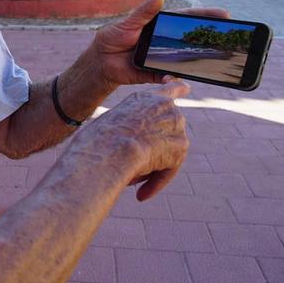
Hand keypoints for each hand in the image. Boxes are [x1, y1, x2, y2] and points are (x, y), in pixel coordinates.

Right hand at [75, 78, 190, 200]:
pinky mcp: (180, 146)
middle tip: (132, 166)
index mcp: (144, 97)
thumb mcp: (109, 125)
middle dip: (154, 149)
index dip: (178, 89)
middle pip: (168, 130)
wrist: (109, 147)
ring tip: (129, 178)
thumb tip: (135, 152)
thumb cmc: (97, 139)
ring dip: (152, 167)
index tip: (186, 88)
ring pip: (167, 152)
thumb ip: (129, 130)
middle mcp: (164, 106)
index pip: (170, 88)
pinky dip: (155, 183)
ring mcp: (175, 125)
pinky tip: (141, 194)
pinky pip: (168, 170)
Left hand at [92, 0, 229, 89]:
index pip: (185, 19)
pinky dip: (171, 77)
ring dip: (195, 61)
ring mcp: (162, 58)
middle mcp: (164, 42)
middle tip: (227, 38)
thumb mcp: (128, 23)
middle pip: (189, 39)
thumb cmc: (111, 39)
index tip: (224, 14)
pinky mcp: (155, 74)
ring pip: (184, 60)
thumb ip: (144, 11)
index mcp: (159, 26)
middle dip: (209, 39)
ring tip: (210, 60)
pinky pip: (168, 77)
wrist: (99, 63)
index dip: (205, 16)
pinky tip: (172, 77)